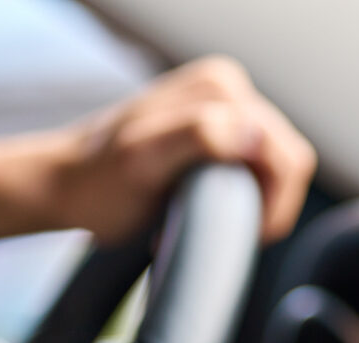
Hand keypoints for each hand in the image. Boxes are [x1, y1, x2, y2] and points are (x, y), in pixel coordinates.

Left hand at [52, 56, 316, 243]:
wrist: (69, 187)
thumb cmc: (99, 186)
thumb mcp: (143, 161)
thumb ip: (199, 136)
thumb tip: (254, 131)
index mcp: (220, 90)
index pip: (285, 155)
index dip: (273, 206)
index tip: (237, 236)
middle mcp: (228, 89)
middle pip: (289, 161)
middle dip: (268, 206)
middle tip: (227, 235)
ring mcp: (227, 108)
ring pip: (280, 168)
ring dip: (257, 205)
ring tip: (213, 222)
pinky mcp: (224, 130)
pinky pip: (263, 169)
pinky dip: (247, 198)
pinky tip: (210, 208)